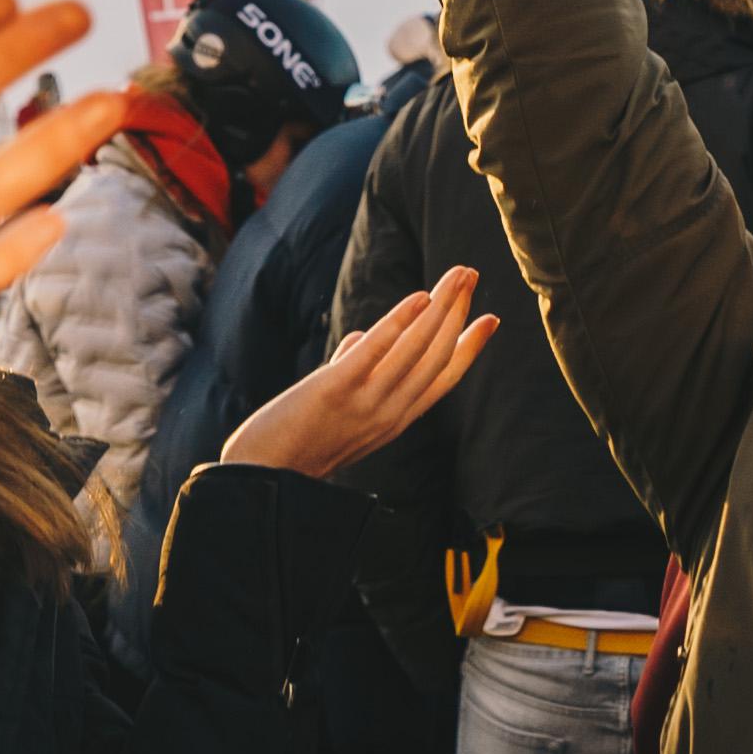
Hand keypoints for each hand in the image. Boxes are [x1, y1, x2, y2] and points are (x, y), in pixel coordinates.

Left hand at [220, 268, 498, 476]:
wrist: (260, 478)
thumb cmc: (295, 441)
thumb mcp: (339, 407)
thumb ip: (355, 369)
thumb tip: (365, 335)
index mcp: (394, 419)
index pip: (443, 380)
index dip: (469, 348)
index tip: (492, 319)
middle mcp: (389, 413)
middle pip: (437, 357)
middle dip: (459, 313)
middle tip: (472, 275)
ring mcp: (366, 403)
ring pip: (417, 350)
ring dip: (442, 308)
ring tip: (459, 275)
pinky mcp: (337, 391)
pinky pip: (377, 352)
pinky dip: (401, 323)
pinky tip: (419, 297)